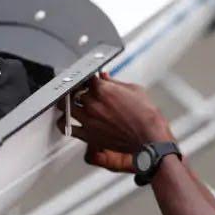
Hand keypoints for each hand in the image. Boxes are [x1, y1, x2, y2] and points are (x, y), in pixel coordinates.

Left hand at [57, 73, 174, 169]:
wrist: (150, 137)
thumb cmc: (146, 116)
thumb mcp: (134, 90)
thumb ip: (115, 82)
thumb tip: (105, 77)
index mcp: (103, 89)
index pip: (85, 77)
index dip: (86, 77)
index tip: (88, 79)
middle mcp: (93, 104)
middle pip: (74, 91)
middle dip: (78, 90)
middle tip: (82, 91)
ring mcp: (89, 119)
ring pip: (65, 106)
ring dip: (68, 103)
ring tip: (73, 103)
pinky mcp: (88, 135)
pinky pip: (66, 127)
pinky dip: (64, 122)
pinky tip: (69, 119)